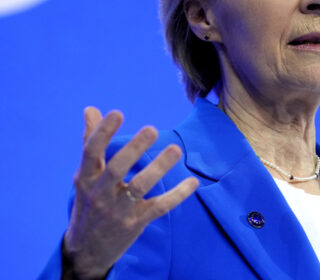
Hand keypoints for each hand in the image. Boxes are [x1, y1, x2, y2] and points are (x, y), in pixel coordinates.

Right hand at [62, 107, 198, 278]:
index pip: (91, 152)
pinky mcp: (136, 222)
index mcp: (85, 178)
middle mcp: (99, 193)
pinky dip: (177, 195)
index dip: (103, 132)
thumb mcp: (85, 176)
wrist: (87, 251)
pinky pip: (159, 207)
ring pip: (139, 187)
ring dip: (159, 168)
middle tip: (152, 129)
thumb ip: (90, 142)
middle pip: (116, 168)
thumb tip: (91, 110)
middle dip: (134, 149)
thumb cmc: (89, 203)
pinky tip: (193, 182)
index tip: (117, 112)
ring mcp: (118, 210)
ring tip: (176, 150)